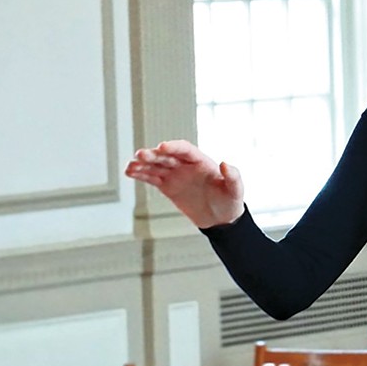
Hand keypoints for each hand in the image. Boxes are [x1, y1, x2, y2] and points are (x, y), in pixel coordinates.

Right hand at [124, 139, 244, 228]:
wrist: (221, 219)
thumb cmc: (230, 202)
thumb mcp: (236, 190)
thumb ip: (233, 176)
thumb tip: (225, 163)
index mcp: (202, 161)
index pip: (185, 150)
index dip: (174, 147)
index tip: (162, 147)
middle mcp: (186, 165)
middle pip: (167, 156)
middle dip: (154, 155)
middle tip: (141, 155)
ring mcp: (176, 175)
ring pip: (156, 166)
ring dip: (143, 164)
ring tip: (131, 165)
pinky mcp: (168, 187)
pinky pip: (152, 178)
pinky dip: (141, 175)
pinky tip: (130, 172)